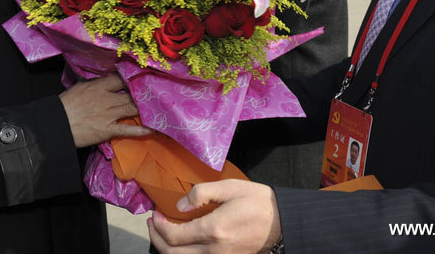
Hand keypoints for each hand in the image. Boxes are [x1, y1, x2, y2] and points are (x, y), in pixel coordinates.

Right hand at [59, 73, 151, 147]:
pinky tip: (154, 129)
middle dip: (144, 94)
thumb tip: (99, 79)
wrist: (57, 125)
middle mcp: (107, 98)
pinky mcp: (108, 130)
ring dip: (146, 109)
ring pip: (133, 109)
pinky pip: (129, 129)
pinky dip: (142, 130)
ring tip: (159, 109)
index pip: (120, 79)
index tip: (142, 77)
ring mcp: (109, 114)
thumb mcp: (78, 88)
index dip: (133, 78)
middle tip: (156, 94)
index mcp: (98, 86)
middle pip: (131, 94)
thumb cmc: (64, 106)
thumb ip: (92, 83)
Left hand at [148, 179, 280, 253]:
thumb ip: (201, 193)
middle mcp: (214, 250)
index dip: (159, 226)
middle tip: (152, 224)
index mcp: (214, 230)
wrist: (282, 221)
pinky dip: (183, 253)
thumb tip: (180, 205)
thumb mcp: (229, 188)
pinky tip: (181, 240)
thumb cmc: (257, 201)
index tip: (155, 213)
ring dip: (167, 248)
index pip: (174, 236)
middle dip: (156, 239)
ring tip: (162, 232)